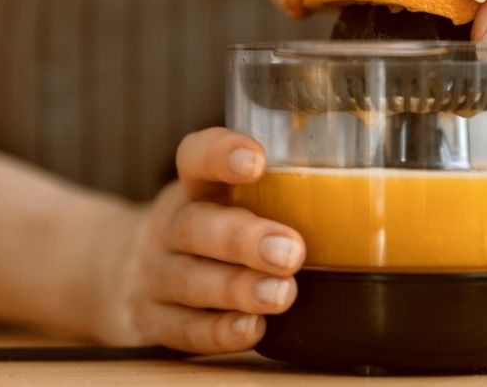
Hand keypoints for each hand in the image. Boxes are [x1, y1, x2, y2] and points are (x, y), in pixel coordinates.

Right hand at [98, 128, 304, 352]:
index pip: (196, 158)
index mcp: (193, 189)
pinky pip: (184, 329)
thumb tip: (362, 202)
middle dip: (244, 239)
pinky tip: (252, 329)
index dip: (221, 154)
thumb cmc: (205, 232)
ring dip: (238, 288)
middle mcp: (169, 227)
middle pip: (196, 226)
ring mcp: (155, 275)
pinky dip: (218, 332)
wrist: (124, 272)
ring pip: (190, 280)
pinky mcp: (153, 321)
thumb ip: (278, 196)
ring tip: (281, 294)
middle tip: (291, 251)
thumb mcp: (225, 201)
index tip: (257, 160)